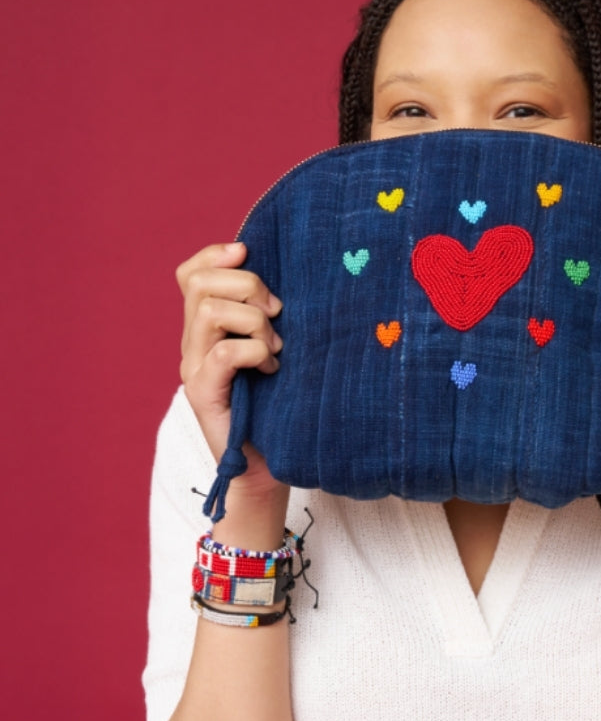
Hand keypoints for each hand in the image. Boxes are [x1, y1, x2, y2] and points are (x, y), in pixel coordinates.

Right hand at [177, 242, 283, 501]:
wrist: (265, 467)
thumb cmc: (278, 407)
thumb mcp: (275, 352)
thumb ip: (270, 319)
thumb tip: (291, 287)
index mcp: (205, 329)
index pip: (189, 274)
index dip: (215, 255)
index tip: (249, 253)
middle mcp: (192, 344)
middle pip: (200, 284)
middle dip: (247, 286)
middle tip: (277, 314)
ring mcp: (193, 368)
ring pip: (210, 311)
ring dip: (255, 322)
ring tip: (276, 348)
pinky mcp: (203, 393)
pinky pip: (224, 352)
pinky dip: (254, 351)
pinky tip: (271, 369)